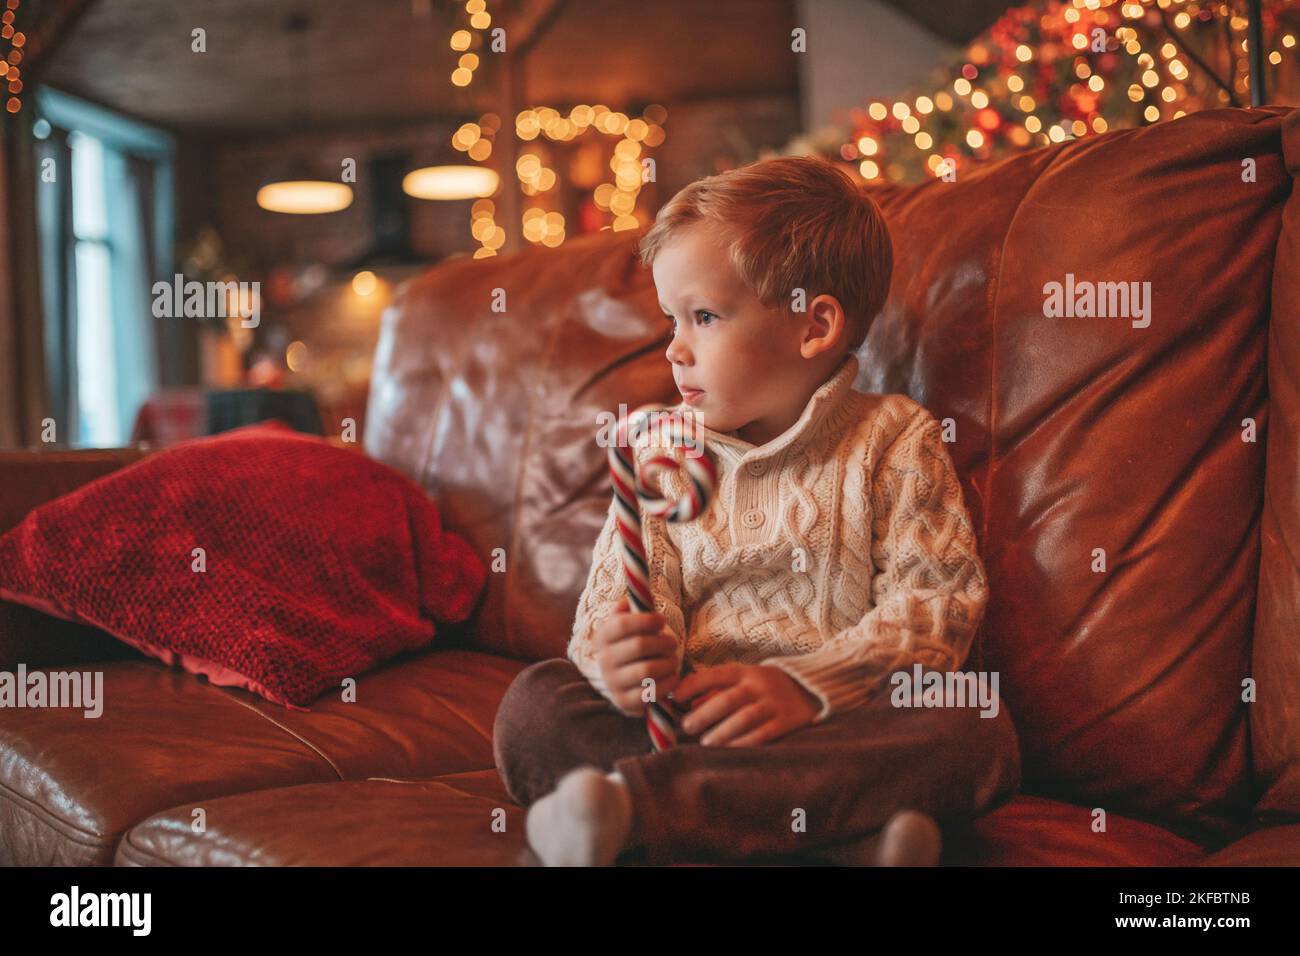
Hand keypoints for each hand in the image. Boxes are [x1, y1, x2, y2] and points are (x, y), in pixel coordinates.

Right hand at [594, 596, 682, 717]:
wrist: (624, 681)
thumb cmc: (631, 645)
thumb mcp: (625, 624)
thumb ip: (628, 608)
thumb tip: (632, 597)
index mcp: (602, 637)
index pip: (622, 625)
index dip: (646, 620)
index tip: (661, 620)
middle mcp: (604, 661)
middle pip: (640, 646)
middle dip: (663, 642)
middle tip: (672, 642)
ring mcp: (613, 684)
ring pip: (648, 670)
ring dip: (668, 662)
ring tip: (673, 659)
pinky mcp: (626, 703)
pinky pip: (652, 692)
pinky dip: (668, 683)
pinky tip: (672, 676)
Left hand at [671, 663, 821, 746]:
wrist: (813, 688)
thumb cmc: (767, 687)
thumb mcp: (745, 681)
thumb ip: (718, 691)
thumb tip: (688, 704)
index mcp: (746, 672)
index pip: (714, 675)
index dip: (693, 685)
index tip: (675, 696)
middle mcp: (759, 686)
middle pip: (727, 699)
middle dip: (704, 714)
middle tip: (687, 727)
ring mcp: (774, 704)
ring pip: (744, 718)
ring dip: (722, 732)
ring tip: (706, 743)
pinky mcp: (787, 721)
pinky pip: (763, 734)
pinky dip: (744, 742)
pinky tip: (730, 750)